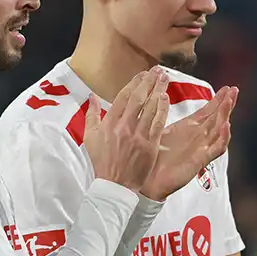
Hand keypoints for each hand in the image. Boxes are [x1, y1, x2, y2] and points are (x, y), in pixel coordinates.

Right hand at [84, 67, 169, 192]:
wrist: (114, 184)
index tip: (142, 74)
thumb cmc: (102, 161)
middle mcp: (124, 127)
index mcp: (109, 124)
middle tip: (157, 71)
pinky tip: (166, 98)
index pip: (123, 97)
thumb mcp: (90, 137)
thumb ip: (91, 115)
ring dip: (158, 91)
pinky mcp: (150, 145)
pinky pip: (158, 123)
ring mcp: (138, 135)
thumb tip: (91, 97)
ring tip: (164, 78)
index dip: (134, 83)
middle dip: (148, 82)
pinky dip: (162, 109)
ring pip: (150, 108)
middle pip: (139, 99)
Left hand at [139, 86, 237, 200]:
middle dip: (226, 103)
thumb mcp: (160, 130)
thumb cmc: (153, 157)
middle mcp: (198, 137)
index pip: (208, 111)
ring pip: (219, 130)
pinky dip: (223, 137)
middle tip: (234, 90)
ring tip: (229, 102)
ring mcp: (201, 148)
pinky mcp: (200, 160)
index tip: (226, 88)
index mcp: (189, 128)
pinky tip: (226, 126)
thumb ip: (164, 114)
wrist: (148, 180)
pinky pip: (216, 148)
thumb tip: (161, 95)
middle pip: (218, 117)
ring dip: (225, 116)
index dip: (218, 99)